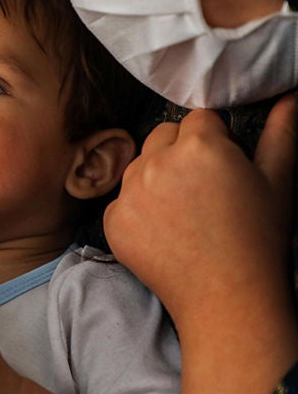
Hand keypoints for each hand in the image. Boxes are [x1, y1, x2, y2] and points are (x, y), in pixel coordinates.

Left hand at [105, 93, 297, 393]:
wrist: (226, 297)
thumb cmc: (258, 238)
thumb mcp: (277, 182)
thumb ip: (280, 132)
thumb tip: (287, 97)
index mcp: (198, 145)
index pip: (198, 118)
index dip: (214, 138)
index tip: (223, 164)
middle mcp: (155, 162)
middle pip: (162, 136)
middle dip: (179, 150)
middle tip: (201, 187)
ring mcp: (128, 192)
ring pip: (139, 166)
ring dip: (155, 177)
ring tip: (182, 211)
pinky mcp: (112, 220)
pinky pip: (122, 201)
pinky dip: (136, 210)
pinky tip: (162, 232)